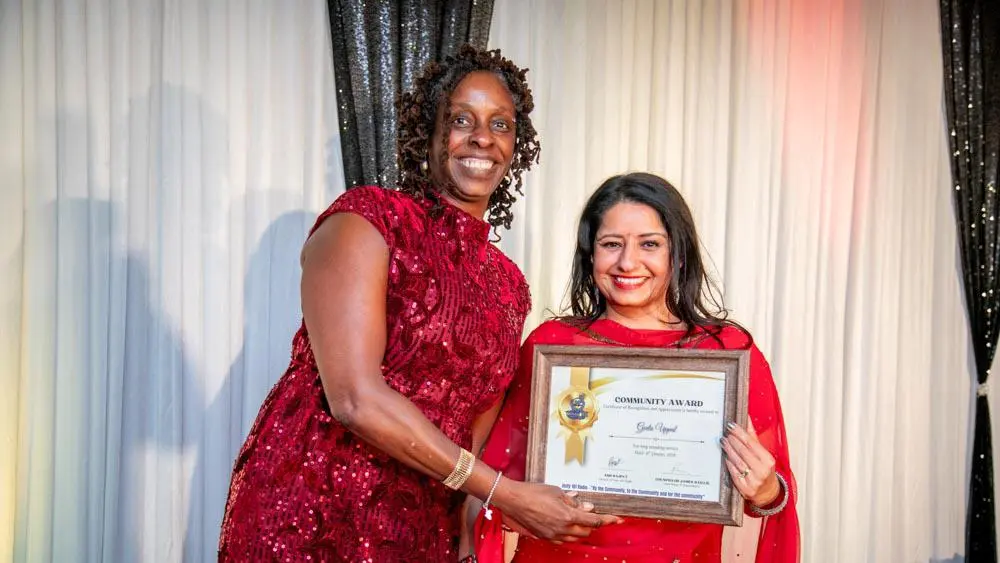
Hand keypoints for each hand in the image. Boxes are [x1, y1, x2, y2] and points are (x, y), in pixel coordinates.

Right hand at [493, 480, 620, 542]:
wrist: (513, 500)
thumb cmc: (533, 492)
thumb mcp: (557, 492)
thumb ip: (573, 502)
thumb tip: (588, 507)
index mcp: (568, 516)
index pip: (594, 521)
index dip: (608, 520)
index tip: (617, 519)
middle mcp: (562, 529)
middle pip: (587, 532)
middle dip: (593, 524)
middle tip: (593, 514)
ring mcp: (553, 535)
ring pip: (575, 538)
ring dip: (581, 530)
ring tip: (579, 519)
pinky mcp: (545, 537)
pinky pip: (563, 540)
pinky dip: (569, 534)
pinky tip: (566, 525)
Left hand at [722, 422, 780, 506]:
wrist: (768, 492)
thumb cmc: (764, 469)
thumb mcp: (763, 454)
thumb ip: (753, 437)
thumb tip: (746, 418)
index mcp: (768, 460)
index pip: (751, 442)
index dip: (739, 432)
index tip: (730, 425)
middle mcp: (762, 471)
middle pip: (742, 451)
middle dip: (732, 441)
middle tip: (724, 434)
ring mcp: (754, 481)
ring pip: (737, 461)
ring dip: (728, 450)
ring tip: (723, 442)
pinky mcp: (746, 489)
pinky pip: (734, 473)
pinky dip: (729, 464)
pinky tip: (725, 457)